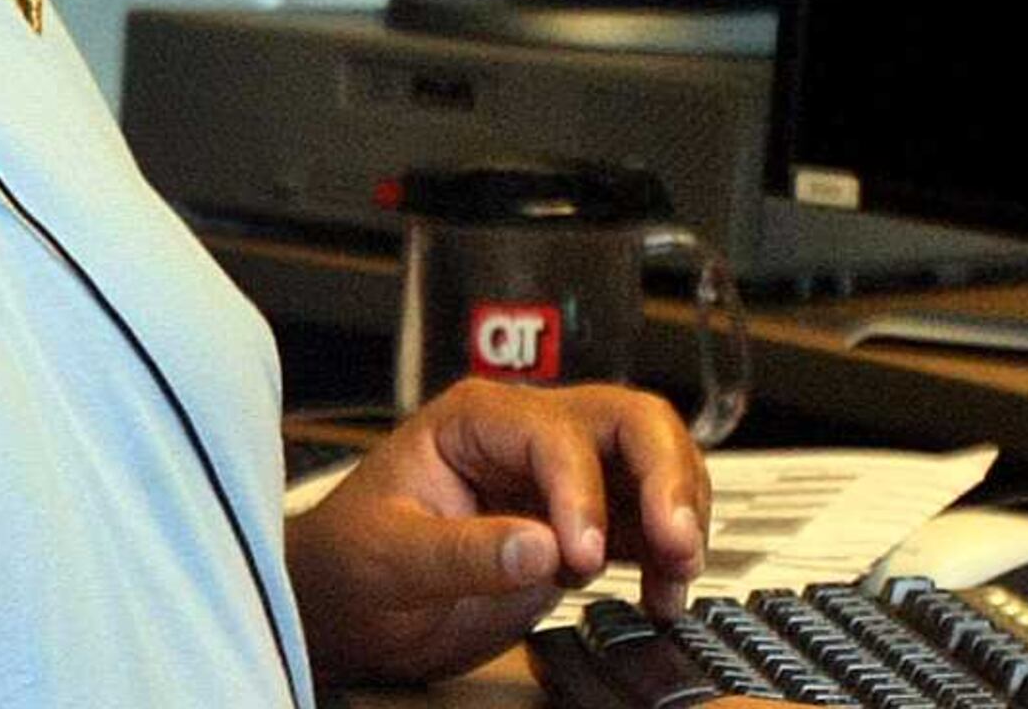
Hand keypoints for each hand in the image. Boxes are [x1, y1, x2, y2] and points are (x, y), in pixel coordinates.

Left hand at [286, 379, 710, 685]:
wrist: (346, 607)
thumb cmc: (348, 562)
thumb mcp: (387, 557)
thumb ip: (461, 551)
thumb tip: (542, 545)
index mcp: (474, 419)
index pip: (555, 435)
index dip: (580, 492)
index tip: (579, 555)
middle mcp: (527, 437)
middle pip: (628, 424)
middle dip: (667, 476)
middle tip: (677, 541)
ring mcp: (559, 482)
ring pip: (653, 467)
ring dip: (680, 515)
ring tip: (675, 573)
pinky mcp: (578, 531)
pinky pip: (646, 526)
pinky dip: (668, 556)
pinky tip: (662, 594)